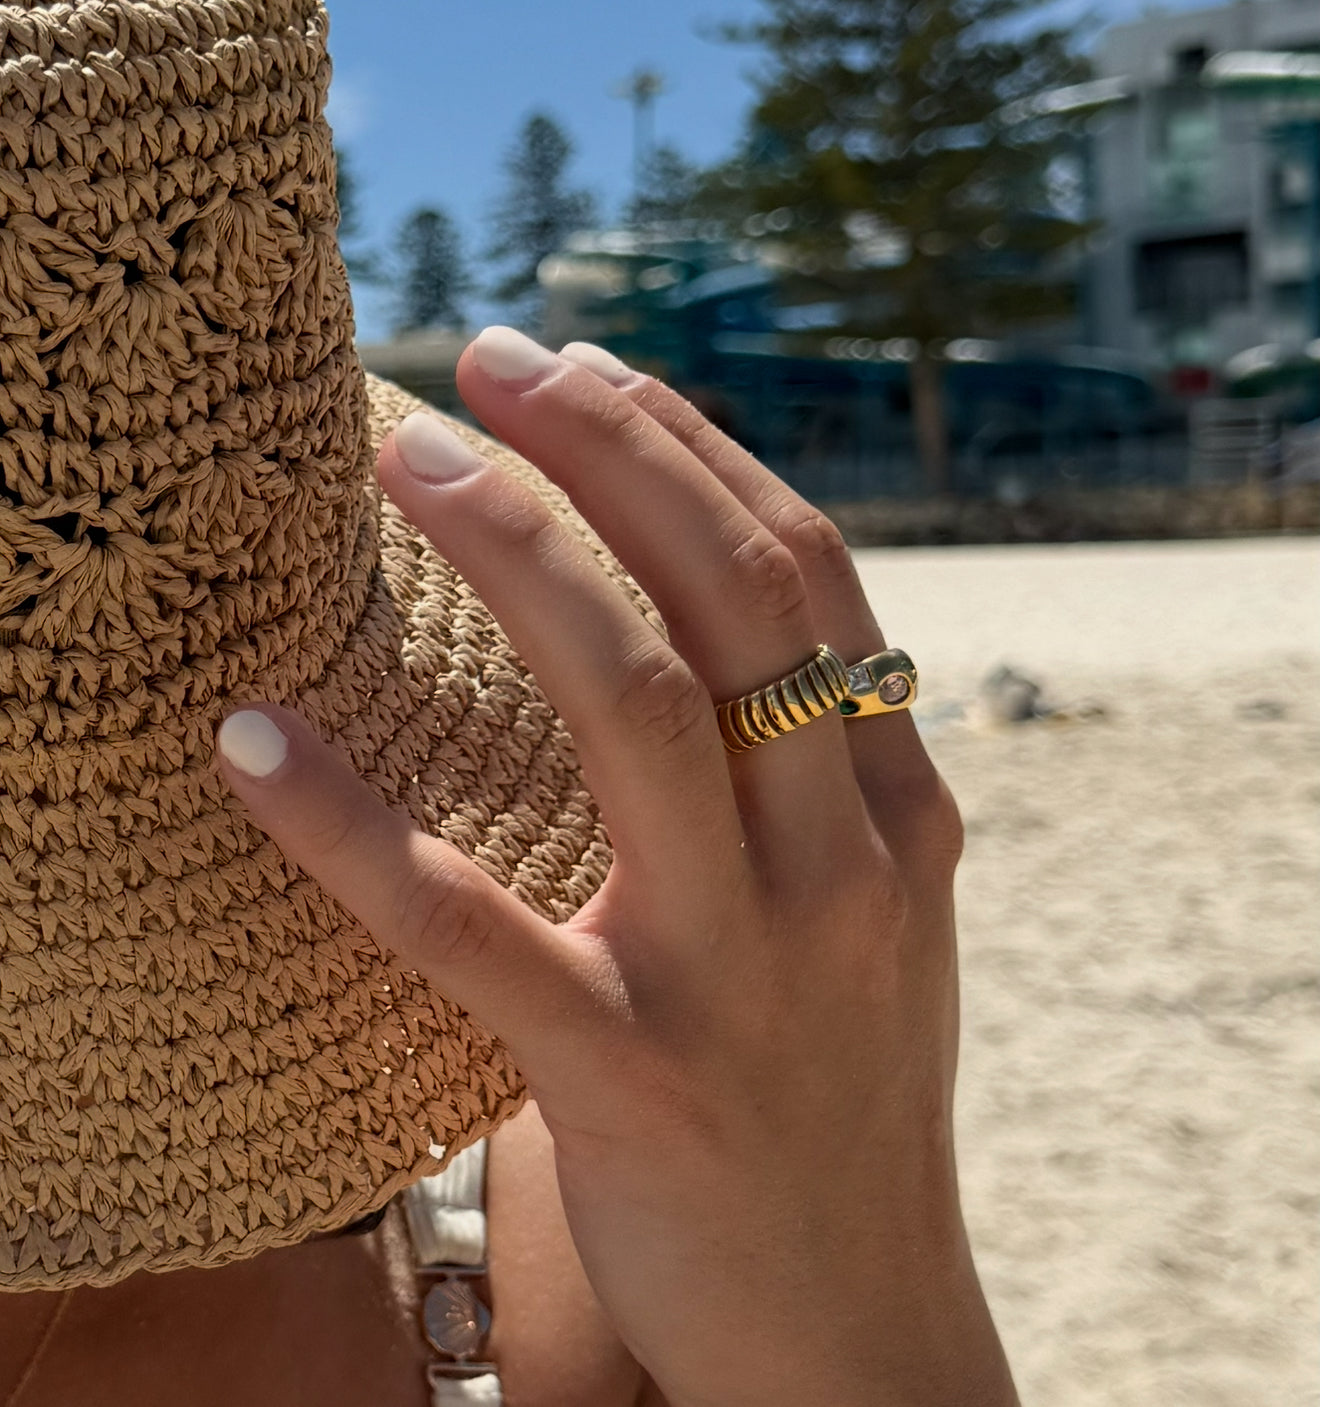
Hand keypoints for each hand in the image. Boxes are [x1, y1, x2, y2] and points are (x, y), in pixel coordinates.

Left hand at [217, 329, 1016, 1406]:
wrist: (857, 1327)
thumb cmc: (848, 1097)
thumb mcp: (880, 916)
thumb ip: (824, 778)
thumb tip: (722, 634)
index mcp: (900, 815)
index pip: (808, 574)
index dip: (694, 448)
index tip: (585, 367)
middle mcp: (840, 866)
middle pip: (733, 595)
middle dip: (611, 447)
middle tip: (487, 355)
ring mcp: (742, 969)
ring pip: (630, 708)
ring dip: (515, 553)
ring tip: (405, 457)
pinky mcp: (632, 1076)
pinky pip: (468, 930)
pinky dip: (348, 829)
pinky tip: (252, 745)